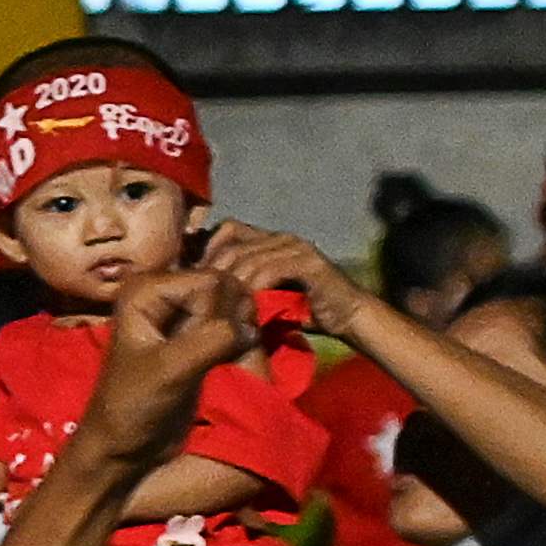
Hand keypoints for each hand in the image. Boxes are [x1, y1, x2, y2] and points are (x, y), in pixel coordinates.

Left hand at [70, 266, 248, 476]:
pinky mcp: (198, 331)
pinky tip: (229, 362)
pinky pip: (237, 323)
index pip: (211, 283)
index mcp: (147, 288)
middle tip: (213, 357)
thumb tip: (249, 327)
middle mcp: (165, 290)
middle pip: (228, 288)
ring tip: (220, 361)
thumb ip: (209, 341)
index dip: (215, 318)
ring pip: (237, 304)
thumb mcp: (171, 370)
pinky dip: (241, 342)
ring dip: (239, 334)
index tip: (194, 352)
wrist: (125, 441)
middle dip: (231, 323)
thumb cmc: (135, 404)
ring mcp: (183, 310)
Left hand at [197, 219, 361, 334]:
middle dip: (214, 274)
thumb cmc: (302, 310)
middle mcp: (281, 237)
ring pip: (248, 259)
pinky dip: (255, 289)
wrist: (348, 316)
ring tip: (223, 310)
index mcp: (268, 240)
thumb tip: (200, 293)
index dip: (207, 252)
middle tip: (205, 301)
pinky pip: (271, 270)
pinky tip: (247, 308)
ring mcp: (296, 247)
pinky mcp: (310, 262)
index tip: (197, 282)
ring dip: (232, 286)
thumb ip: (239, 287)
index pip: (226, 229)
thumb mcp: (263, 296)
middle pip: (232, 245)